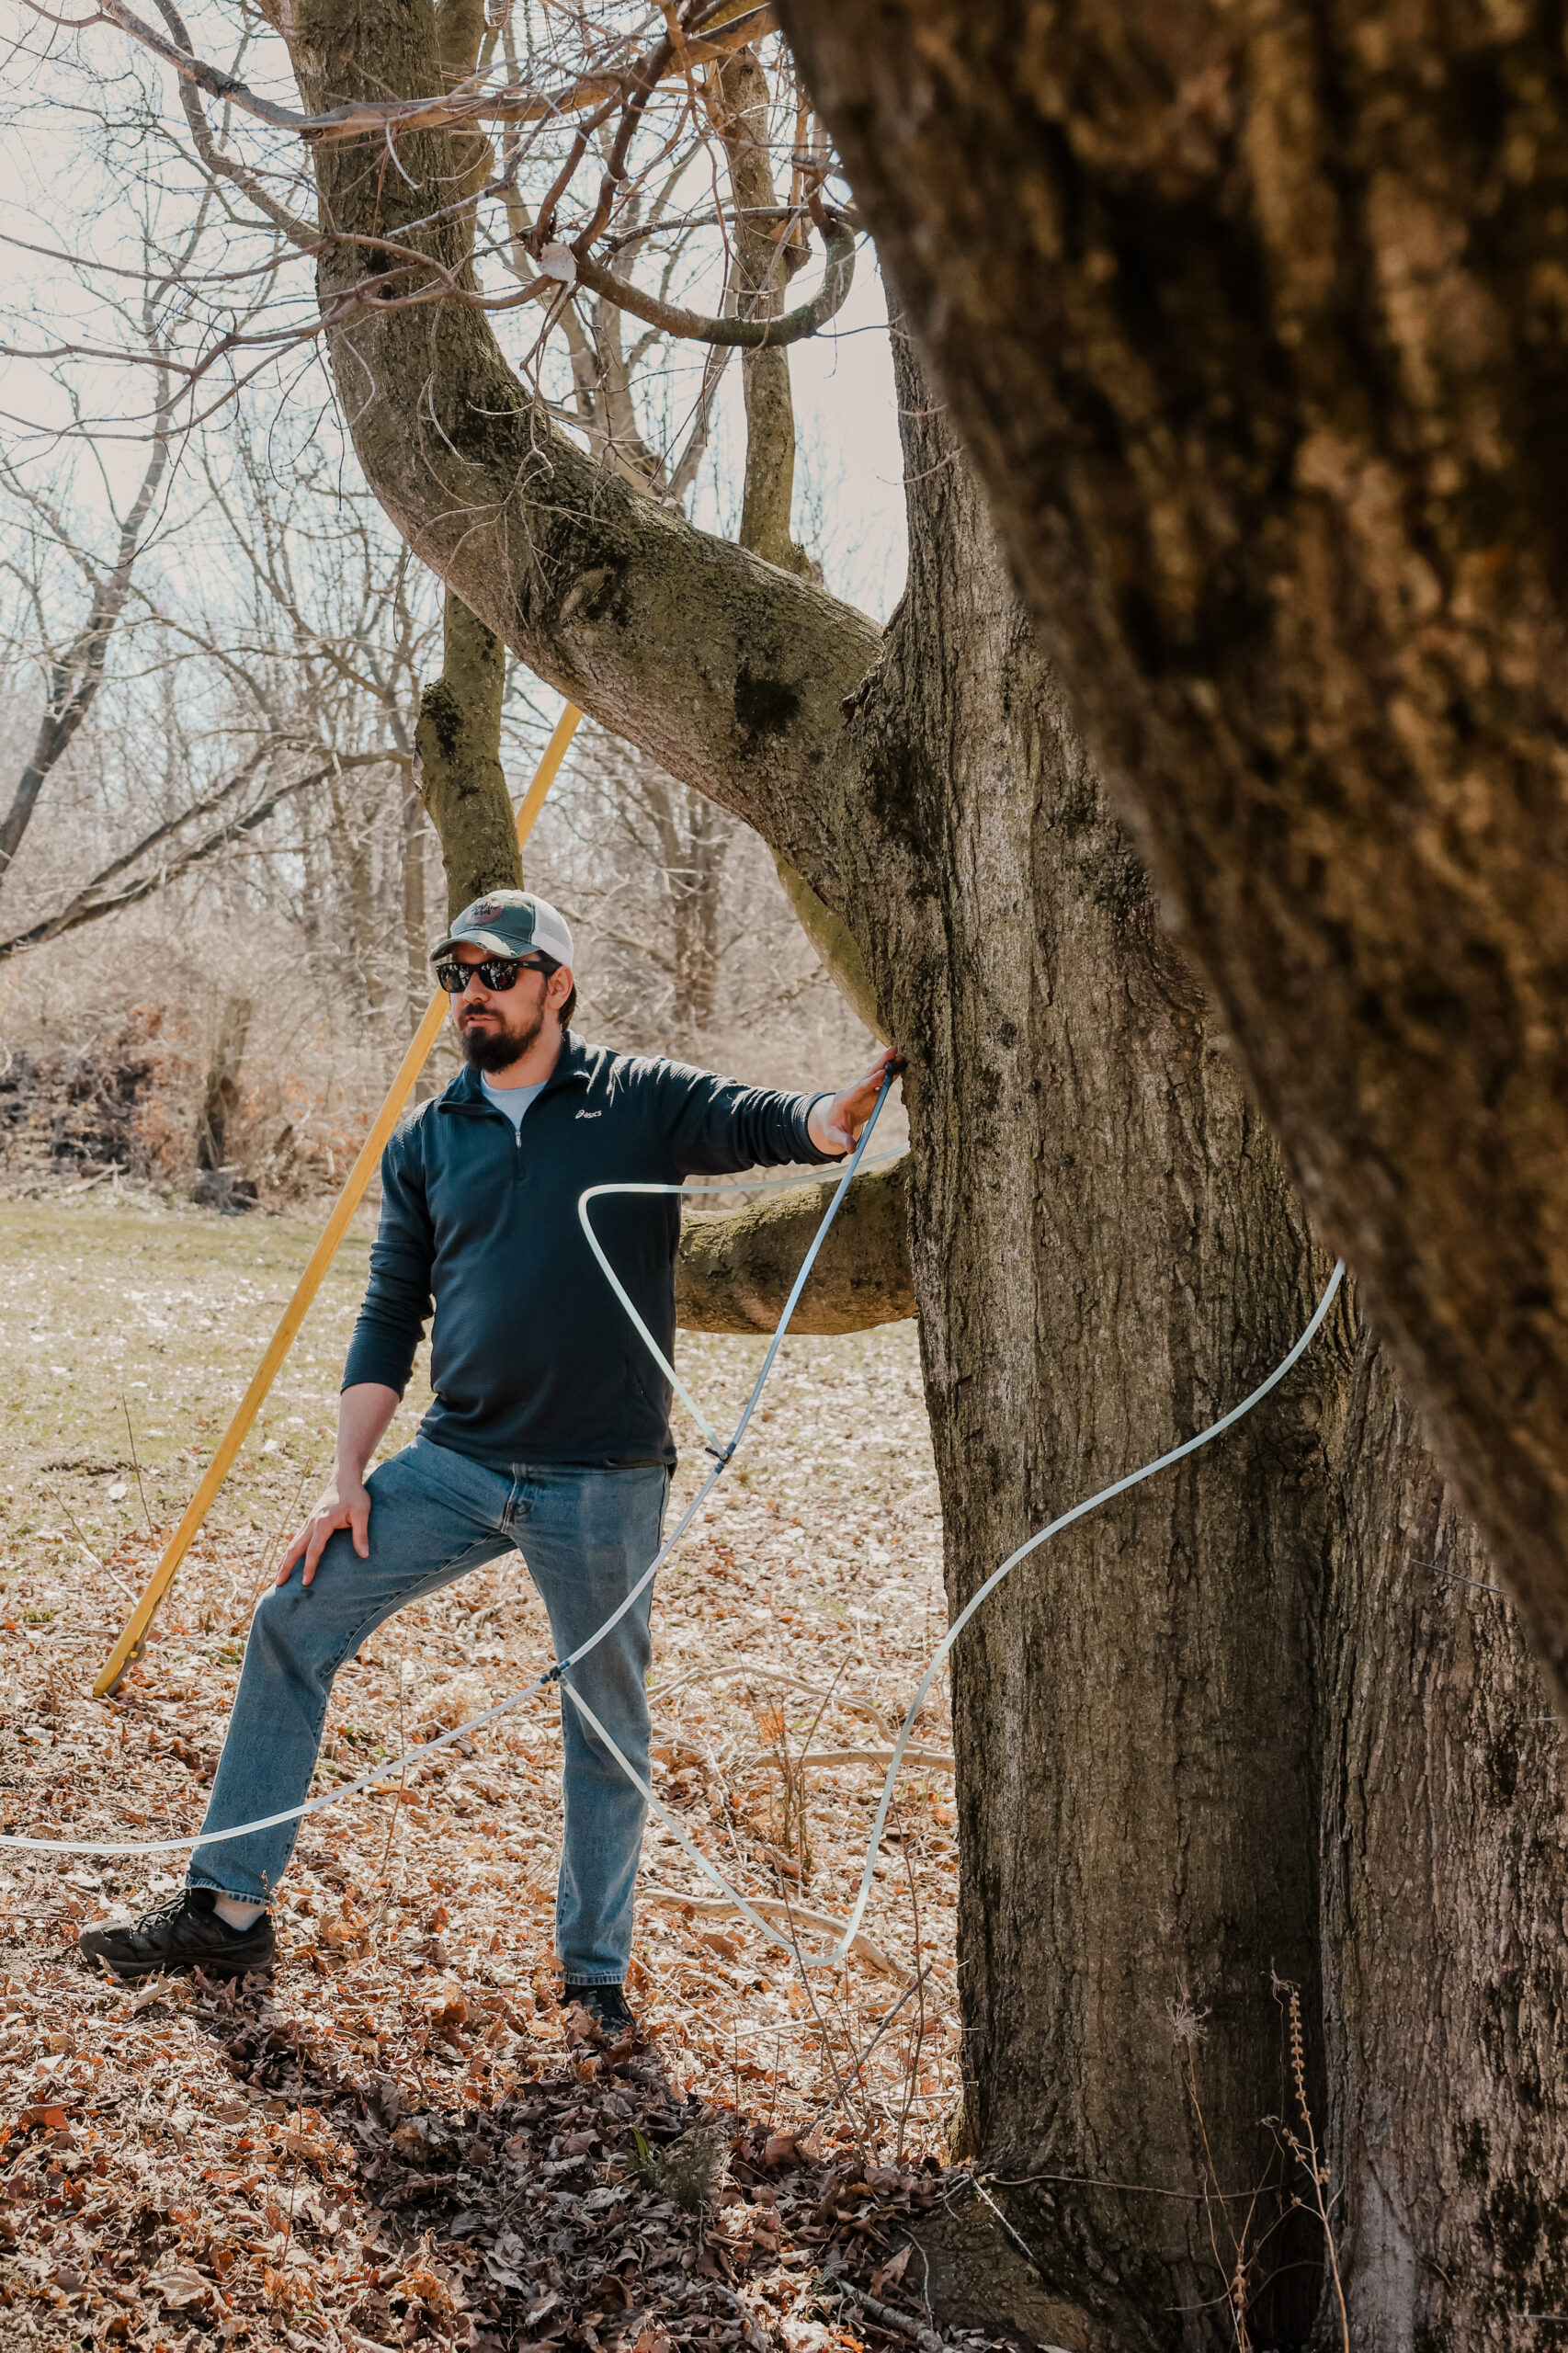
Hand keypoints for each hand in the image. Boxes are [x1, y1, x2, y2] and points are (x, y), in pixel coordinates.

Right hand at [276, 1473, 370, 1588]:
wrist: (344, 1477)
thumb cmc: (355, 1495)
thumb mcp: (362, 1513)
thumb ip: (361, 1534)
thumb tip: (364, 1555)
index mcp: (323, 1522)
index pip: (314, 1549)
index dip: (309, 1567)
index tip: (305, 1582)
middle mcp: (311, 1523)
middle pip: (294, 1548)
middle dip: (285, 1567)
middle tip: (278, 1585)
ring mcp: (308, 1522)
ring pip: (292, 1544)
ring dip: (284, 1561)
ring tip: (277, 1578)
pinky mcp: (309, 1522)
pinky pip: (296, 1539)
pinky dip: (289, 1552)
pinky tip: (288, 1562)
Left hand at [808, 1043, 905, 1156]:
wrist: (831, 1121)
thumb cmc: (832, 1129)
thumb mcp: (834, 1136)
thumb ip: (843, 1141)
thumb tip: (852, 1149)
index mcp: (844, 1099)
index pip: (859, 1088)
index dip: (871, 1082)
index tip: (882, 1074)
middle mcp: (854, 1090)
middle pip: (868, 1075)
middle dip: (880, 1063)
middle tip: (892, 1050)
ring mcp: (863, 1090)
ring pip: (876, 1074)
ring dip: (887, 1064)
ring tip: (900, 1055)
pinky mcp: (870, 1092)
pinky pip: (881, 1082)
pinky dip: (891, 1074)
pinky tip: (901, 1066)